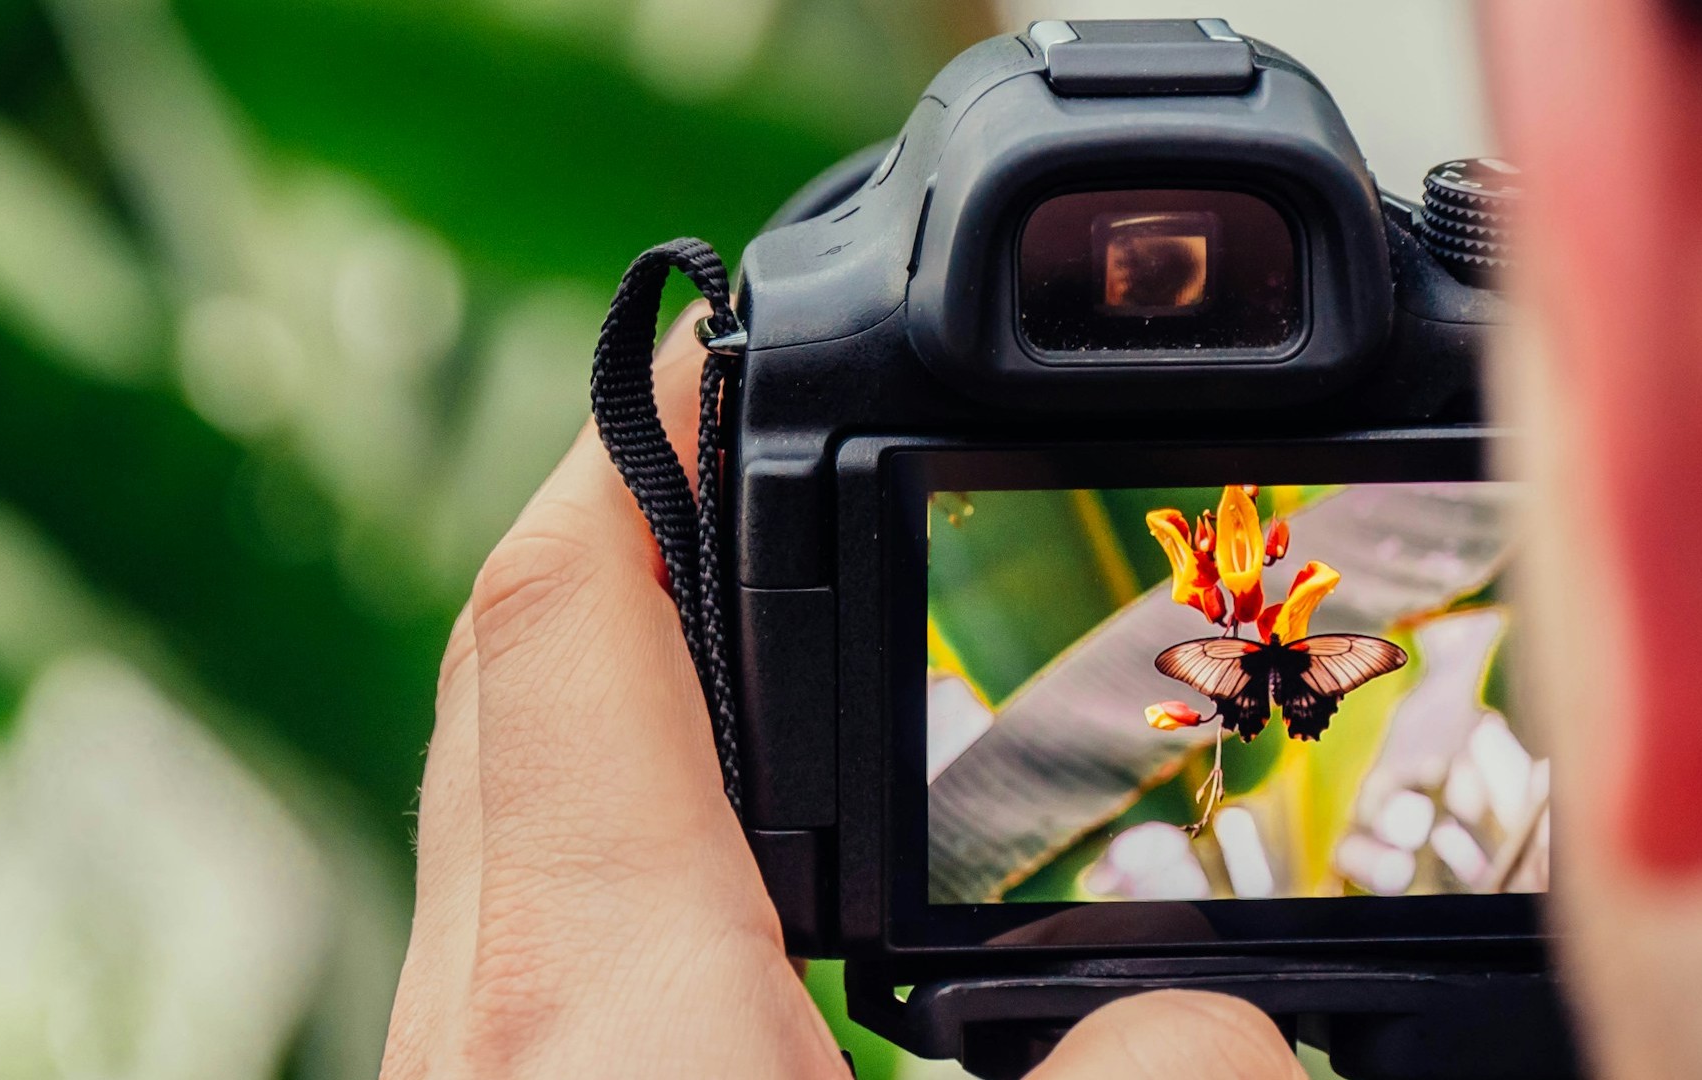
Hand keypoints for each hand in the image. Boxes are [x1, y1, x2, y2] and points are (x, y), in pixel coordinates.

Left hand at [379, 302, 1305, 1079]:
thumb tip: (1230, 1024)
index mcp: (602, 989)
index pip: (570, 614)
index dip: (646, 443)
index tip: (728, 347)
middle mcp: (491, 1006)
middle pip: (520, 673)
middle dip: (634, 533)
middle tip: (758, 465)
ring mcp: (471, 1056)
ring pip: (509, 792)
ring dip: (624, 680)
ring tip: (768, 640)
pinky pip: (528, 901)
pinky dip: (618, 821)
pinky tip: (733, 878)